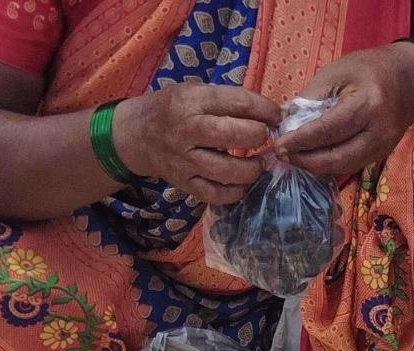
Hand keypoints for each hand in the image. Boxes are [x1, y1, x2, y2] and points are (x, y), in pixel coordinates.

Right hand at [111, 81, 281, 204]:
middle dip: (258, 136)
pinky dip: (236, 192)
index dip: (265, 110)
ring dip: (252, 169)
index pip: (237, 102)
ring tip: (259, 163)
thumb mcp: (195, 92)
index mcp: (191, 101)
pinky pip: (216, 194)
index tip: (276, 116)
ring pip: (227, 171)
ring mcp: (185, 161)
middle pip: (232, 135)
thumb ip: (227, 101)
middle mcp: (186, 130)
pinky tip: (243, 183)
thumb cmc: (173, 109)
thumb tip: (270, 114)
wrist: (137, 135)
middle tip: (265, 138)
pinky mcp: (185, 184)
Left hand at [272, 45, 413, 181]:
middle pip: (338, 157)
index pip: (329, 129)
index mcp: (368, 103)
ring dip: (316, 166)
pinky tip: (313, 159)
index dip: (301, 141)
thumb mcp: (336, 72)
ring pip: (344, 166)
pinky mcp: (382, 154)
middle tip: (283, 155)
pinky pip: (352, 165)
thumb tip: (286, 122)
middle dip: (306, 160)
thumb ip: (311, 97)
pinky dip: (330, 165)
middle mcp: (379, 131)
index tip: (279, 145)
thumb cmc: (370, 69)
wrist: (411, 79)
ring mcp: (383, 146)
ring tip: (294, 158)